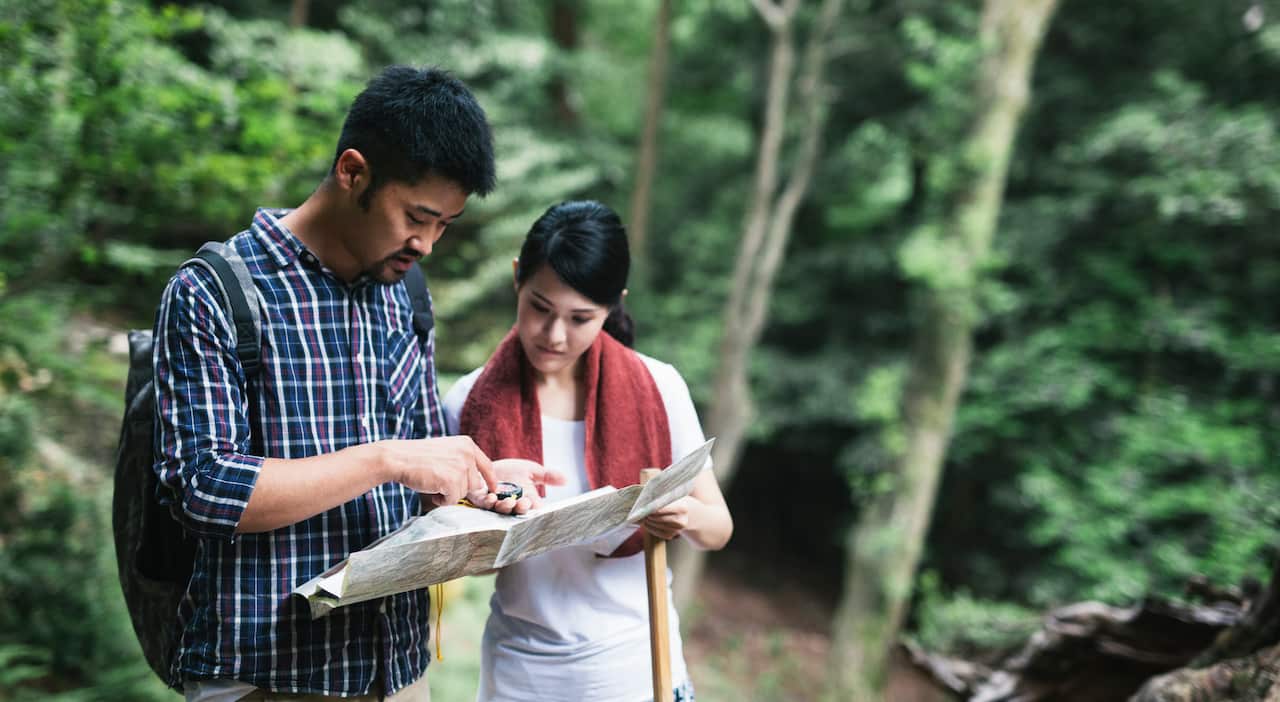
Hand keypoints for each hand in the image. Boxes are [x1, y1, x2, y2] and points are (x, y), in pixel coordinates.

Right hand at [377, 436, 496, 507]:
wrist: (398, 458)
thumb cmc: (418, 457)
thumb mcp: (446, 451)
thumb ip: (462, 461)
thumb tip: (478, 484)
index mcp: (467, 444)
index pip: (487, 465)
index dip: (491, 480)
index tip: (494, 489)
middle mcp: (467, 453)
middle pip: (475, 484)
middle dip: (460, 488)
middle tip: (440, 481)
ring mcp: (461, 466)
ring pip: (463, 493)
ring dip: (449, 493)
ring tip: (433, 481)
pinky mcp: (453, 480)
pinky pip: (453, 500)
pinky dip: (441, 500)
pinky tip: (431, 488)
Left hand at [466, 458, 566, 514]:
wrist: (490, 466)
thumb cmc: (512, 471)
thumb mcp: (532, 470)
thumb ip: (547, 476)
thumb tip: (566, 480)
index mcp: (526, 501)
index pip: (535, 510)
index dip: (538, 512)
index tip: (541, 510)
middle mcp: (511, 505)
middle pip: (517, 512)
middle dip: (521, 508)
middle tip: (524, 503)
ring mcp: (496, 504)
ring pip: (501, 510)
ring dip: (505, 507)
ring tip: (509, 502)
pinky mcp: (481, 499)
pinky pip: (484, 503)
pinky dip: (488, 501)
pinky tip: (492, 497)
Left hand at [641, 496, 697, 540]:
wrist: (692, 515)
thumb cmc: (680, 502)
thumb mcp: (675, 495)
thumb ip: (663, 495)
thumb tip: (646, 495)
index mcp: (682, 508)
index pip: (660, 509)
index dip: (650, 507)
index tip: (642, 504)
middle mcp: (681, 520)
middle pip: (657, 518)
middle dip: (647, 514)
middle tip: (639, 510)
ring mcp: (677, 530)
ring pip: (656, 525)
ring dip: (647, 521)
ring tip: (642, 515)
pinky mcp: (672, 535)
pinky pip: (657, 533)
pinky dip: (650, 528)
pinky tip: (646, 523)